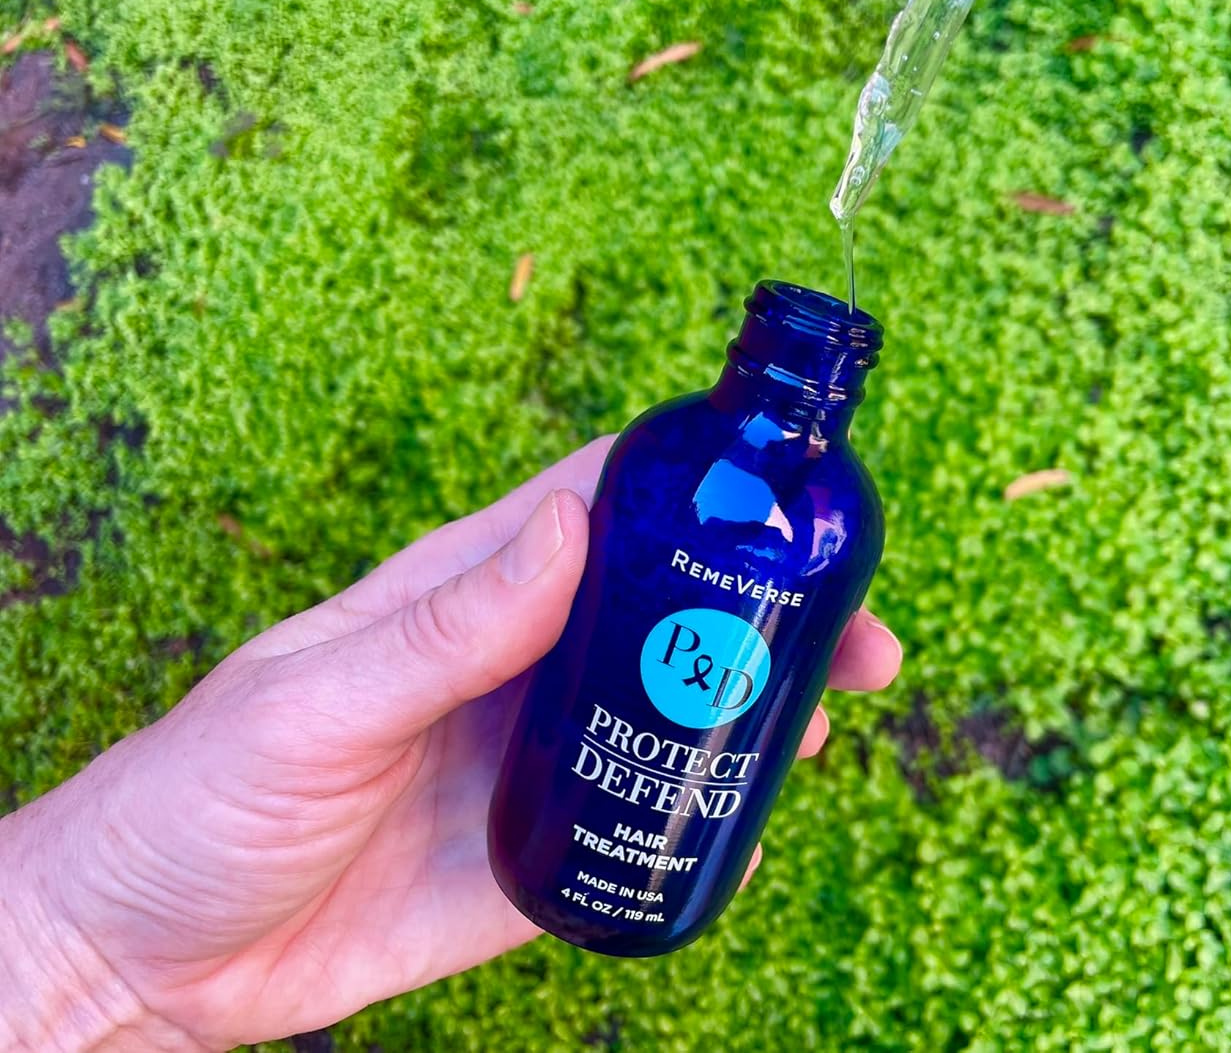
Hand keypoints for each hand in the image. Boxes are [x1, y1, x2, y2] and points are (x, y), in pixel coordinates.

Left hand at [0, 437, 902, 1050]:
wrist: (155, 958)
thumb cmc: (202, 798)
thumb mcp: (321, 700)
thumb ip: (449, 626)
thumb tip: (568, 524)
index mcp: (467, 594)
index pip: (603, 508)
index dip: (701, 485)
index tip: (791, 489)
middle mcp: (518, 664)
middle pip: (669, 612)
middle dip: (770, 609)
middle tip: (862, 639)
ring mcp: (533, 757)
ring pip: (671, 712)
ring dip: (755, 709)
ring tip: (820, 724)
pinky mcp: (536, 851)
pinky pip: (638, 821)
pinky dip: (704, 818)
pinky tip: (747, 825)